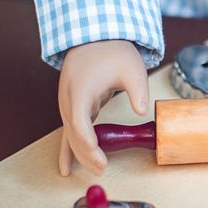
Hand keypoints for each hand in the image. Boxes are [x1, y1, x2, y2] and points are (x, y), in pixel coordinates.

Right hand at [57, 40, 148, 175]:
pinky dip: (67, 149)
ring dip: (80, 153)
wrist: (96, 37)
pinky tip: (65, 168)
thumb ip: (138, 90)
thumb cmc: (113, 51)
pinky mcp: (72, 106)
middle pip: (73, 134)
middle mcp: (68, 99)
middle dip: (86, 154)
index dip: (88, 143)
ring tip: (96, 170)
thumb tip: (142, 110)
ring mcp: (67, 104)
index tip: (99, 157)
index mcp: (80, 90)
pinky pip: (68, 131)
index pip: (79, 123)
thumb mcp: (131, 68)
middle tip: (103, 169)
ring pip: (70, 135)